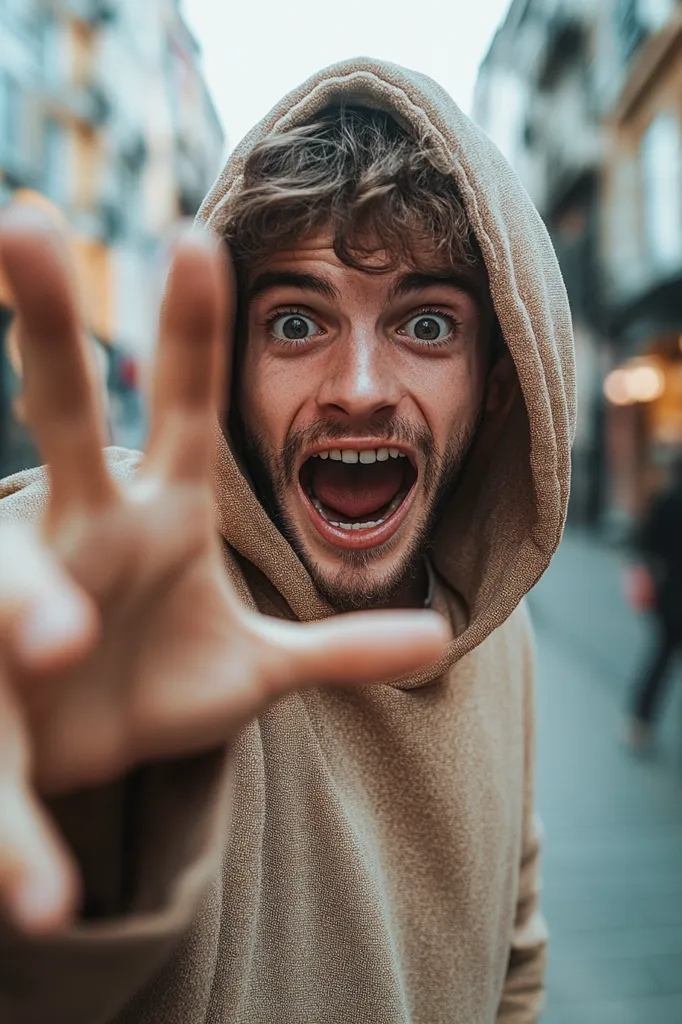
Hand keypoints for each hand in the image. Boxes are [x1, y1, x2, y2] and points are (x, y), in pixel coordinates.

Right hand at [0, 211, 448, 934]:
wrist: (80, 754)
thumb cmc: (153, 687)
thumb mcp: (250, 673)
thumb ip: (337, 649)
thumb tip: (434, 640)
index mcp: (157, 519)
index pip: (179, 412)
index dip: (193, 331)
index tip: (203, 236)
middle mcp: (84, 534)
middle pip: (63, 419)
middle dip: (49, 324)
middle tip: (26, 217)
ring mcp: (26, 599)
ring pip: (3, 568)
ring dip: (22, 597)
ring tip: (59, 645)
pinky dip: (8, 776)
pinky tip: (29, 850)